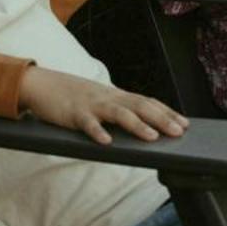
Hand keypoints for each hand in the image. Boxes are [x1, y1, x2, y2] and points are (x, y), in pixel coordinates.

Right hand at [18, 67, 187, 144]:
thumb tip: (140, 125)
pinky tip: (106, 142)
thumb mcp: (99, 100)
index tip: (185, 124)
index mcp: (115, 95)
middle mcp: (108, 97)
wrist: (41, 83)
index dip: (167, 112)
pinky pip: (87, 123)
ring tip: (152, 137)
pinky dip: (97, 132)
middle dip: (161, 119)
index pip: (146, 102)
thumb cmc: (72, 96)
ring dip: (136, 125)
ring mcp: (91, 105)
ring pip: (118, 113)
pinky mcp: (73, 113)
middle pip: (139, 106)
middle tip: (179, 131)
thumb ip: (117, 110)